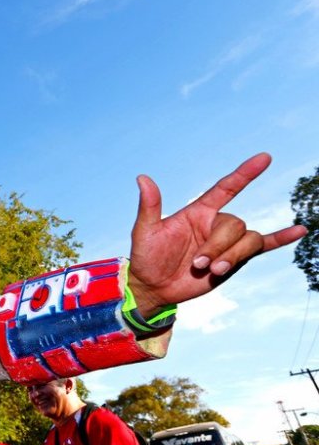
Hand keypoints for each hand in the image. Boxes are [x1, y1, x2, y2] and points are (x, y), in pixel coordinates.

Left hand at [128, 153, 306, 315]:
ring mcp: (228, 242)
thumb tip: (142, 177)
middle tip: (197, 264)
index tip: (264, 158)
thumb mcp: (145, 231)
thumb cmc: (146, 257)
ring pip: (248, 240)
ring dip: (232, 256)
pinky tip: (300, 231)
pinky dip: (281, 239)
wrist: (154, 286)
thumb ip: (149, 206)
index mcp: (198, 212)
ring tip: (211, 271)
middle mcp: (216, 223)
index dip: (244, 173)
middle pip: (235, 225)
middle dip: (219, 246)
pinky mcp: (235, 260)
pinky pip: (263, 245)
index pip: (226, 188)